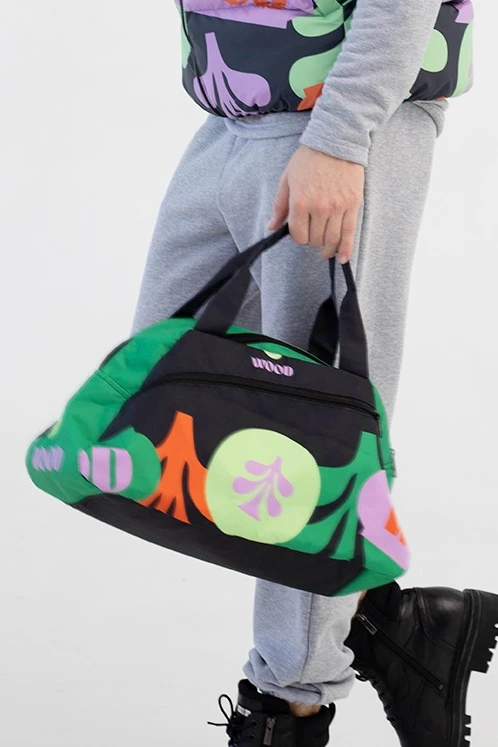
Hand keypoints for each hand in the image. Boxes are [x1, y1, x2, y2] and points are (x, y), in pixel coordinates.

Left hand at [268, 145, 364, 261]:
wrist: (336, 141)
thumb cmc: (309, 159)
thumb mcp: (287, 179)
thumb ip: (280, 205)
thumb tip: (271, 227)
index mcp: (300, 202)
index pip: (298, 235)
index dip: (297, 237)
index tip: (299, 232)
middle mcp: (319, 208)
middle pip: (314, 239)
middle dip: (311, 240)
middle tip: (312, 232)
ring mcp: (338, 208)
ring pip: (331, 240)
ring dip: (326, 248)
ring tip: (325, 250)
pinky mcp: (353, 206)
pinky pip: (349, 234)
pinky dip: (345, 249)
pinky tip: (342, 258)